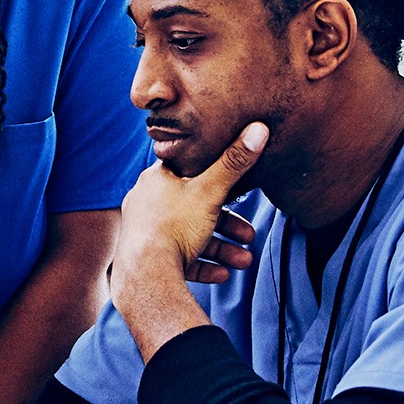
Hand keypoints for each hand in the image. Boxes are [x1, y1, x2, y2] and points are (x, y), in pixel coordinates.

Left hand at [112, 123, 266, 360]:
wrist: (145, 274)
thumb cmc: (174, 226)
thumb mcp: (211, 191)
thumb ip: (234, 163)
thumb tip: (258, 128)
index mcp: (156, 180)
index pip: (188, 171)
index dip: (215, 178)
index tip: (237, 189)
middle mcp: (147, 203)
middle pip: (195, 209)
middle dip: (228, 225)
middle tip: (250, 235)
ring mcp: (145, 233)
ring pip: (190, 237)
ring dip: (221, 249)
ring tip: (244, 261)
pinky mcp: (147, 260)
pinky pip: (179, 260)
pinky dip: (203, 265)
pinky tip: (223, 275)